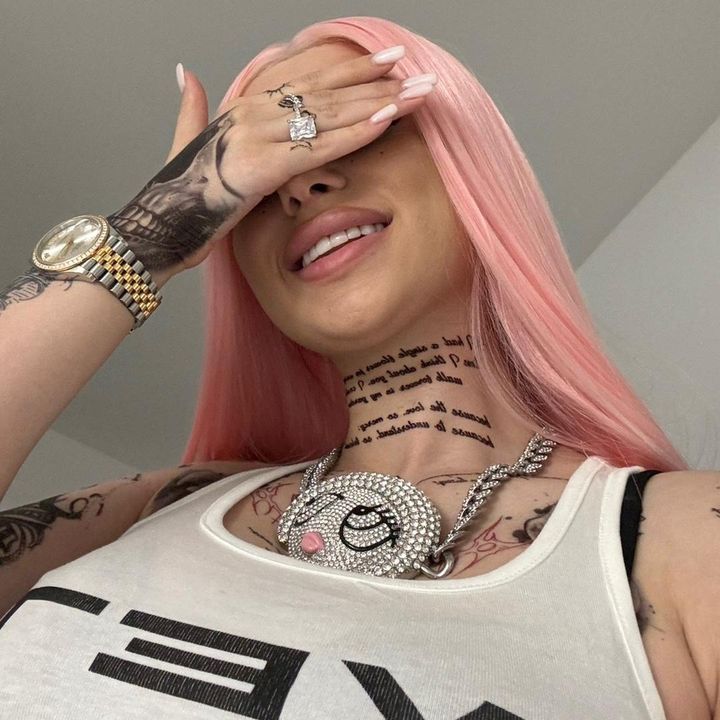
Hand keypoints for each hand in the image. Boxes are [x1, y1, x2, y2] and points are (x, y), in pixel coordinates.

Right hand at [107, 52, 430, 279]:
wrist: (158, 229)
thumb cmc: (181, 196)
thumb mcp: (189, 146)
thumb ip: (192, 108)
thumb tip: (186, 73)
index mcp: (242, 108)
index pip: (306, 80)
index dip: (348, 67)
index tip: (385, 59)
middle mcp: (251, 113)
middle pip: (324, 91)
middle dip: (374, 80)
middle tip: (417, 70)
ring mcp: (255, 136)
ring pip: (327, 114)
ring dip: (377, 101)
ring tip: (417, 92)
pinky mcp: (260, 166)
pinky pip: (317, 146)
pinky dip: (354, 133)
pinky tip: (386, 121)